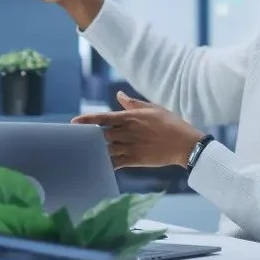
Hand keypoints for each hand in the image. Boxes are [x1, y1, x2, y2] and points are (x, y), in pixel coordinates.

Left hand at [72, 92, 204, 169]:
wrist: (185, 144)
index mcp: (130, 117)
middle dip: (90, 137)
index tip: (74, 123)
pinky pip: (115, 163)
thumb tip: (119, 95)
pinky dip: (106, 164)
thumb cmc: (170, 123)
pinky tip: (98, 164)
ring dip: (96, 150)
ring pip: (106, 149)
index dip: (87, 120)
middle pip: (101, 134)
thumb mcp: (152, 108)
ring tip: (84, 152)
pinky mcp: (135, 160)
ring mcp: (130, 147)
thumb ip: (133, 103)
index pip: (103, 118)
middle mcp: (127, 132)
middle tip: (78, 139)